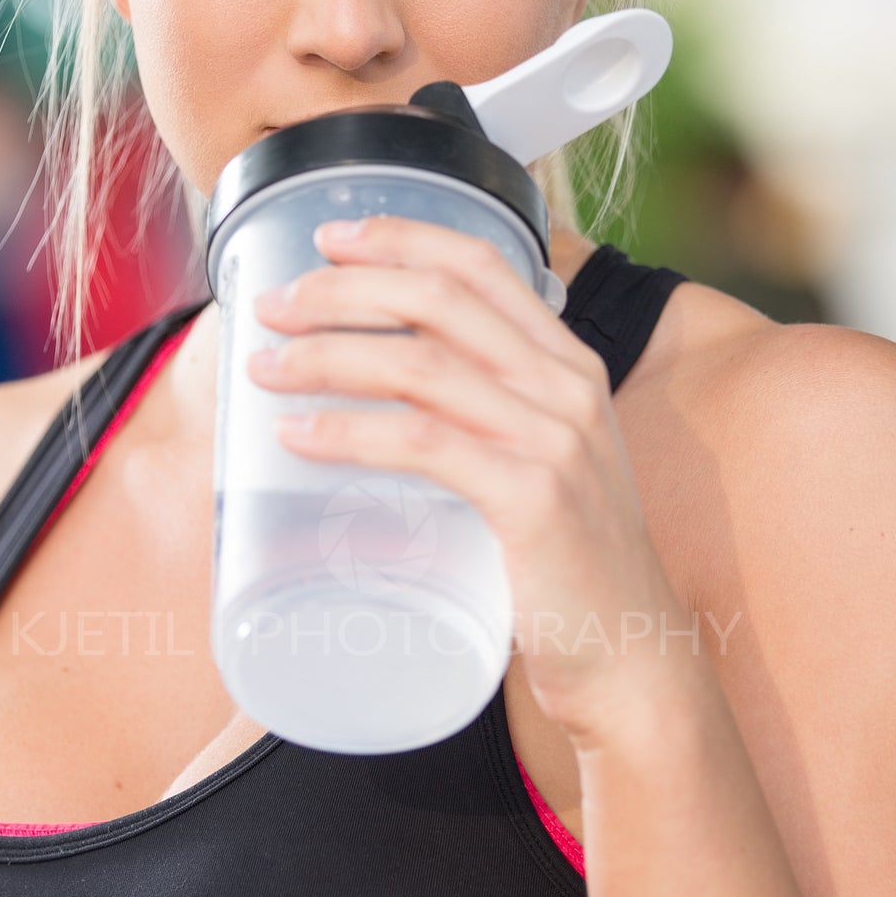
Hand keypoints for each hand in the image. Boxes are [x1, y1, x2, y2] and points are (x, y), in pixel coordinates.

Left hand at [246, 212, 671, 745]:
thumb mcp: (539, 470)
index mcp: (569, 367)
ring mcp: (554, 442)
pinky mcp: (533, 500)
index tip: (330, 237)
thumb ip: (486, 425)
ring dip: (328, 356)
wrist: (630, 659)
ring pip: (421, 366)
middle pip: (439, 301)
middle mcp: (567, 389)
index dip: (401, 237)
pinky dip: (351, 432)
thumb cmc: (567, 572)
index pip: (483, 264)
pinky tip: (300, 435)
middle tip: (272, 307)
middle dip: (342, 290)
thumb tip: (379, 401)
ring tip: (266, 369)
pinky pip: (425, 445)